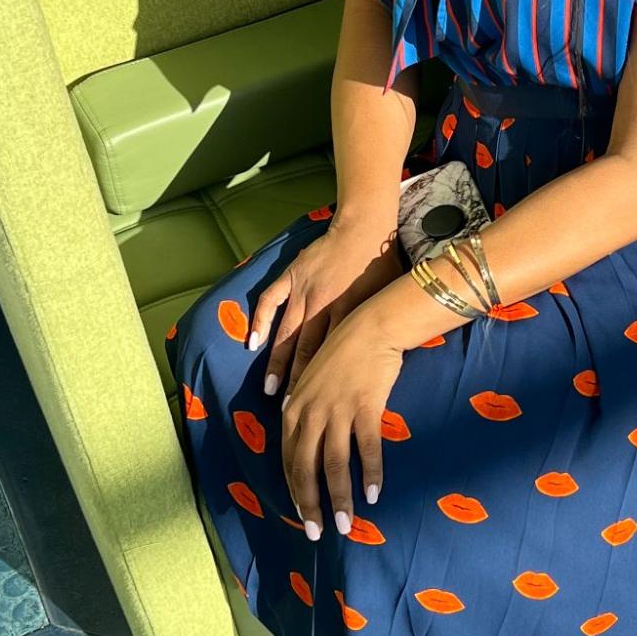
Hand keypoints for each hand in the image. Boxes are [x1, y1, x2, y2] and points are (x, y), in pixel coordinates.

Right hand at [249, 215, 402, 400]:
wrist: (364, 227)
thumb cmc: (381, 264)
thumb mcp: (384, 298)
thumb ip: (374, 324)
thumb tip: (379, 356)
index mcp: (349, 314)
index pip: (332, 356)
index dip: (322, 383)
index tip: (316, 406)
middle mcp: (324, 306)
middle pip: (307, 351)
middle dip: (298, 382)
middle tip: (289, 409)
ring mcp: (304, 291)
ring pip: (288, 333)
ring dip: (278, 362)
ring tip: (270, 388)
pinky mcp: (292, 276)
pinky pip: (271, 301)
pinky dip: (261, 322)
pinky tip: (253, 343)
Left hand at [279, 307, 402, 539]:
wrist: (371, 327)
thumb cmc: (343, 354)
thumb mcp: (312, 381)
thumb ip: (303, 409)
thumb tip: (298, 436)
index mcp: (294, 409)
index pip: (288, 460)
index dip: (295, 492)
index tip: (303, 518)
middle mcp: (311, 412)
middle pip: (306, 468)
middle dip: (311, 505)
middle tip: (319, 533)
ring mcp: (337, 410)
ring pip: (334, 464)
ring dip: (340, 498)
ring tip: (346, 525)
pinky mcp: (365, 406)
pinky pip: (366, 448)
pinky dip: (370, 474)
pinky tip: (374, 494)